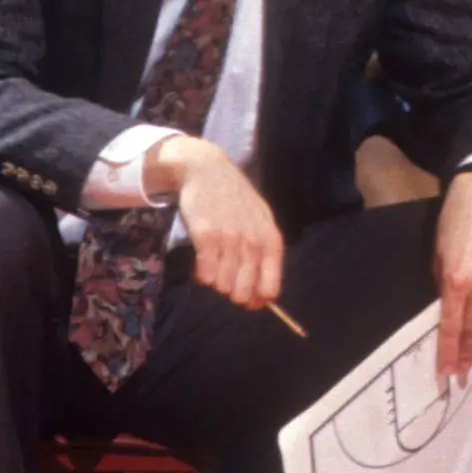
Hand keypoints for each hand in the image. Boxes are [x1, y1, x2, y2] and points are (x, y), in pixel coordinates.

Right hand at [147, 134, 284, 311]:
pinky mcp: (206, 237)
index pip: (270, 288)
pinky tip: (201, 262)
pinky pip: (205, 275)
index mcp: (271, 240)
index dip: (257, 300)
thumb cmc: (235, 199)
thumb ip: (264, 255)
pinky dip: (200, 275)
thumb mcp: (260, 221)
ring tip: (213, 263)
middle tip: (225, 276)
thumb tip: (262, 298)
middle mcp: (254, 242)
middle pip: (243, 292)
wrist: (207, 170)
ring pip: (222, 286)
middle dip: (232, 292)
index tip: (247, 302)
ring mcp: (230, 239)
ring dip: (215, 281)